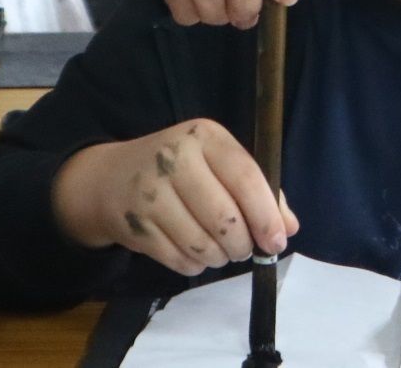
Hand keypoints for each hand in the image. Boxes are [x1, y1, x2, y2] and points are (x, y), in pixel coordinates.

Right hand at [52, 118, 298, 275]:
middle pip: (224, 217)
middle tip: (245, 249)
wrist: (111, 178)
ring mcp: (151, 193)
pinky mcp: (136, 226)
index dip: (265, 213)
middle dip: (242, 243)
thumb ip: (259, 189)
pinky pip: (179, 260)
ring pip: (202, 243)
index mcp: (205, 136)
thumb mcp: (218, 162)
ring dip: (219, 257)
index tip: (277, 241)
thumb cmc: (180, 167)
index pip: (245, 176)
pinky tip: (195, 253)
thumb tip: (289, 227)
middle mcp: (175, 159)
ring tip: (221, 251)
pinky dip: (195, 265)